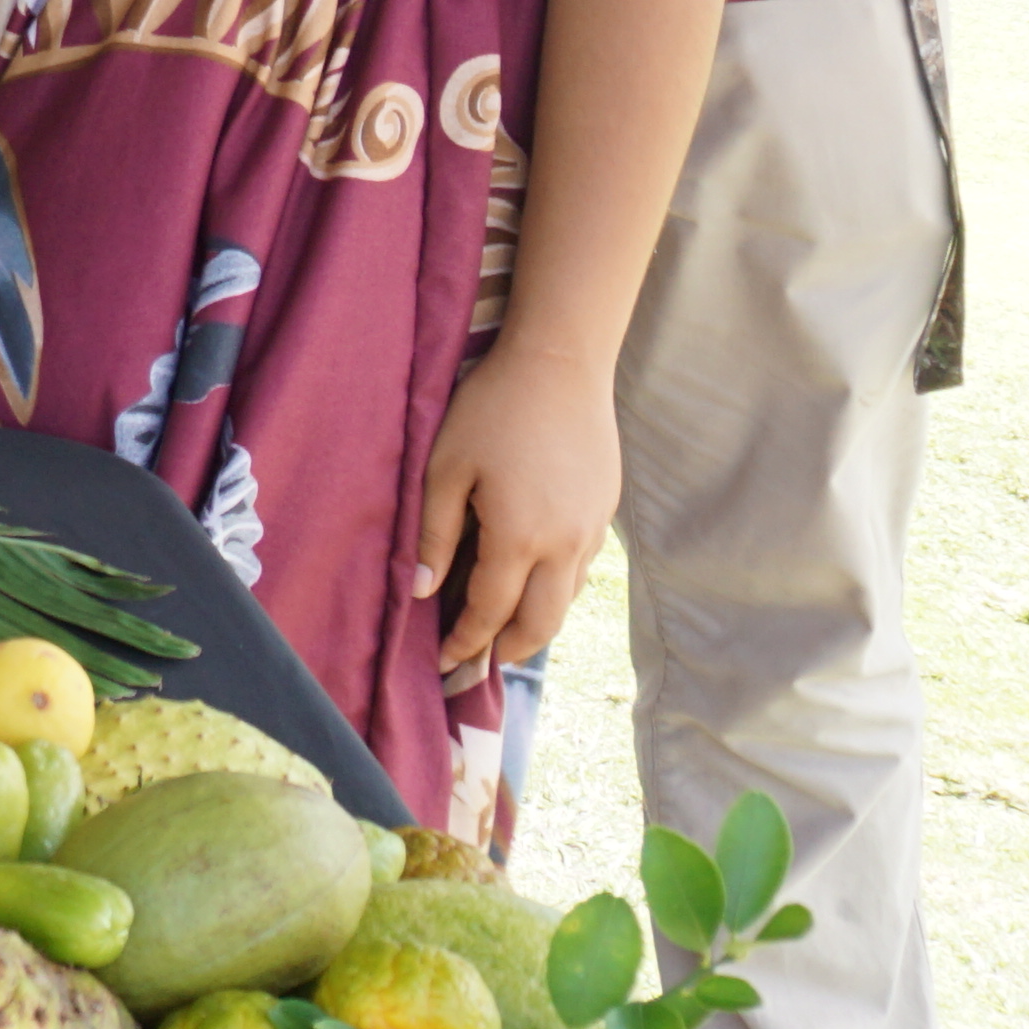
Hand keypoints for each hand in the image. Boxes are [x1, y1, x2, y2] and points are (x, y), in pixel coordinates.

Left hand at [410, 343, 620, 675]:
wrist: (561, 363)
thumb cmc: (491, 409)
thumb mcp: (445, 468)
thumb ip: (434, 533)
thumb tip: (422, 591)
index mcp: (520, 537)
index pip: (490, 612)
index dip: (466, 642)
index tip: (444, 663)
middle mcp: (565, 544)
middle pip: (540, 623)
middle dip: (508, 651)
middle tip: (479, 664)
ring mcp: (593, 529)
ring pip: (567, 599)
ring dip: (536, 622)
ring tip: (504, 632)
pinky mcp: (606, 510)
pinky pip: (581, 567)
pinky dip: (556, 587)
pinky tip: (533, 580)